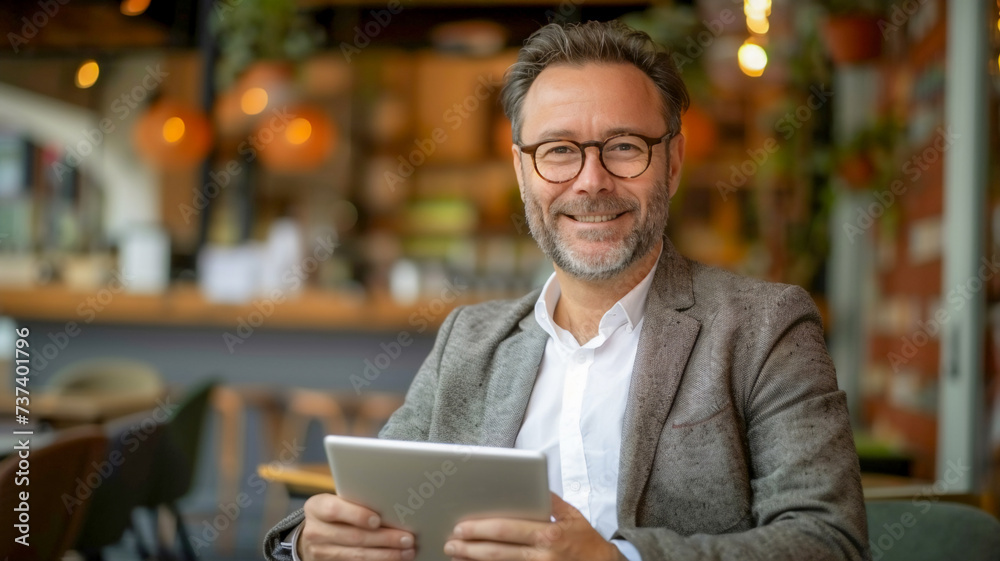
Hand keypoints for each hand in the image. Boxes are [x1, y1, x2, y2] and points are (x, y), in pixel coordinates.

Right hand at [298, 493, 415, 560]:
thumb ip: (356, 502)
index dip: (357, 515)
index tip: (378, 520)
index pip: (335, 510)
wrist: (314, 534)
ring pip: (357, 556)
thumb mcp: (337, 501)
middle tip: (407, 538)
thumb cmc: (334, 513)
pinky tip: (393, 559)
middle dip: (385, 538)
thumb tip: (392, 506)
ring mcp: (321, 552)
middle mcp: (316, 531)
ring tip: (407, 551)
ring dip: (387, 554)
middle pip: (353, 536)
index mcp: (317, 508)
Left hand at [443, 493, 624, 560]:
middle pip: (498, 552)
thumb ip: (550, 500)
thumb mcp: (573, 516)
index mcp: (549, 534)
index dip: (481, 528)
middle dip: (469, 547)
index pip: (508, 530)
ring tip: (455, 555)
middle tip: (450, 542)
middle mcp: (542, 555)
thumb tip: (530, 483)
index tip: (462, 526)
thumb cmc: (586, 542)